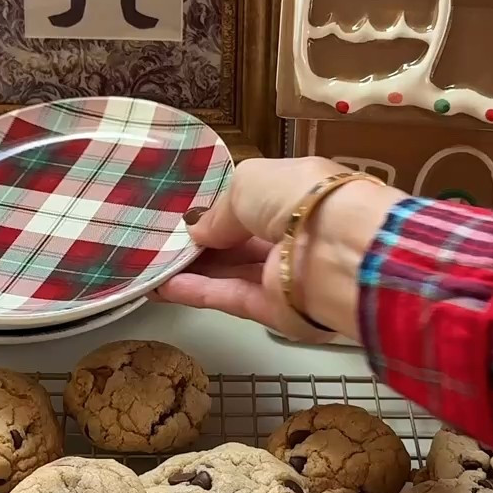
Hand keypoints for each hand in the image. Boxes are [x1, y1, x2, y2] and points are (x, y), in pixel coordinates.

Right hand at [155, 156, 399, 340]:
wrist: (341, 252)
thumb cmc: (301, 199)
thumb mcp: (249, 183)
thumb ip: (219, 210)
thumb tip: (198, 231)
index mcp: (300, 192)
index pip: (257, 201)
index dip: (223, 207)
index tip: (185, 212)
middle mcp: (295, 232)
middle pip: (243, 239)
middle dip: (206, 240)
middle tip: (162, 239)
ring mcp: (285, 272)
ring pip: (234, 270)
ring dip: (194, 267)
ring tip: (152, 262)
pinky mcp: (275, 310)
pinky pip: (230, 297)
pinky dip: (197, 292)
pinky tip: (162, 286)